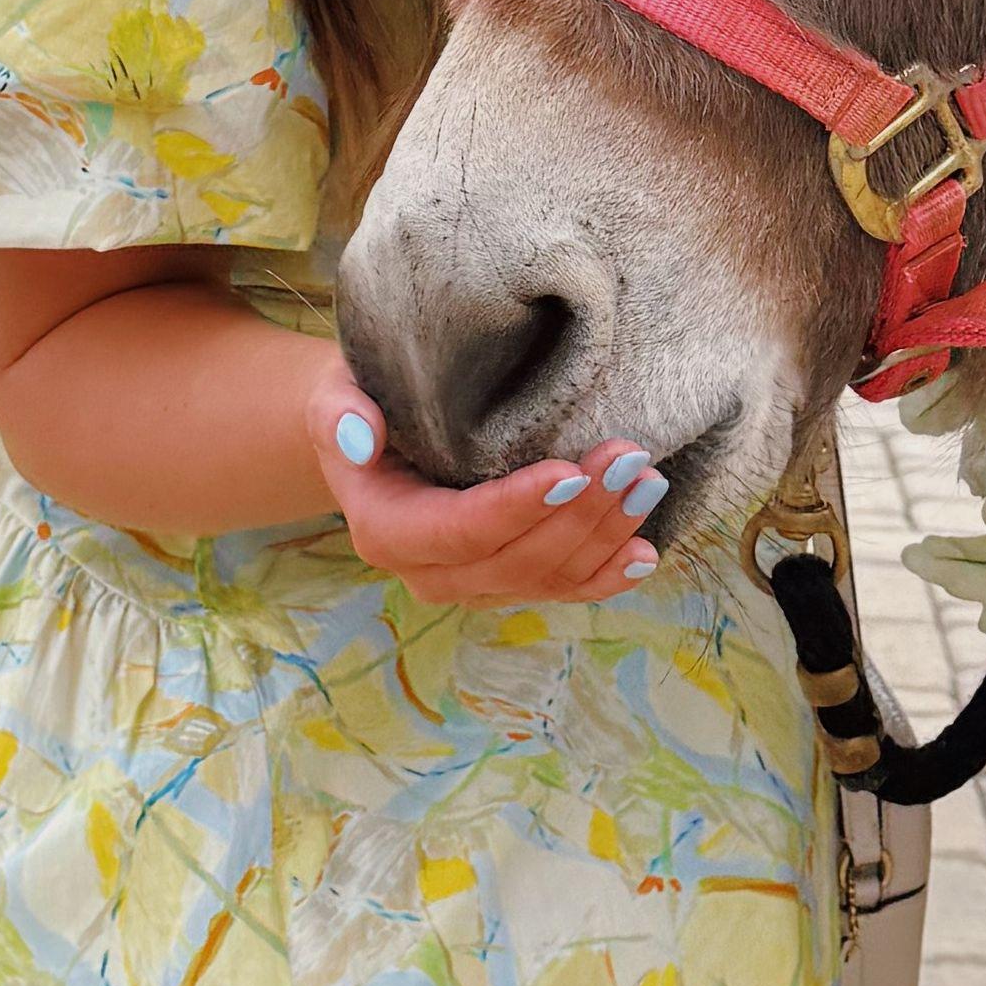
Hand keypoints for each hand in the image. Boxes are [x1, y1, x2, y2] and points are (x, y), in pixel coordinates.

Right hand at [303, 352, 671, 608]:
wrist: (377, 437)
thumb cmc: (364, 401)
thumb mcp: (335, 394)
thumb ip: (340, 415)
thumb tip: (361, 436)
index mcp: (386, 531)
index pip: (459, 530)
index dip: (517, 508)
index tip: (570, 472)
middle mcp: (430, 573)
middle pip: (515, 560)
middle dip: (580, 515)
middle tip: (631, 459)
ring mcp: (473, 587)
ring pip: (547, 578)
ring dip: (605, 536)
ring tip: (649, 482)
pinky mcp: (508, 584)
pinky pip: (563, 591)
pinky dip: (607, 575)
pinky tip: (645, 553)